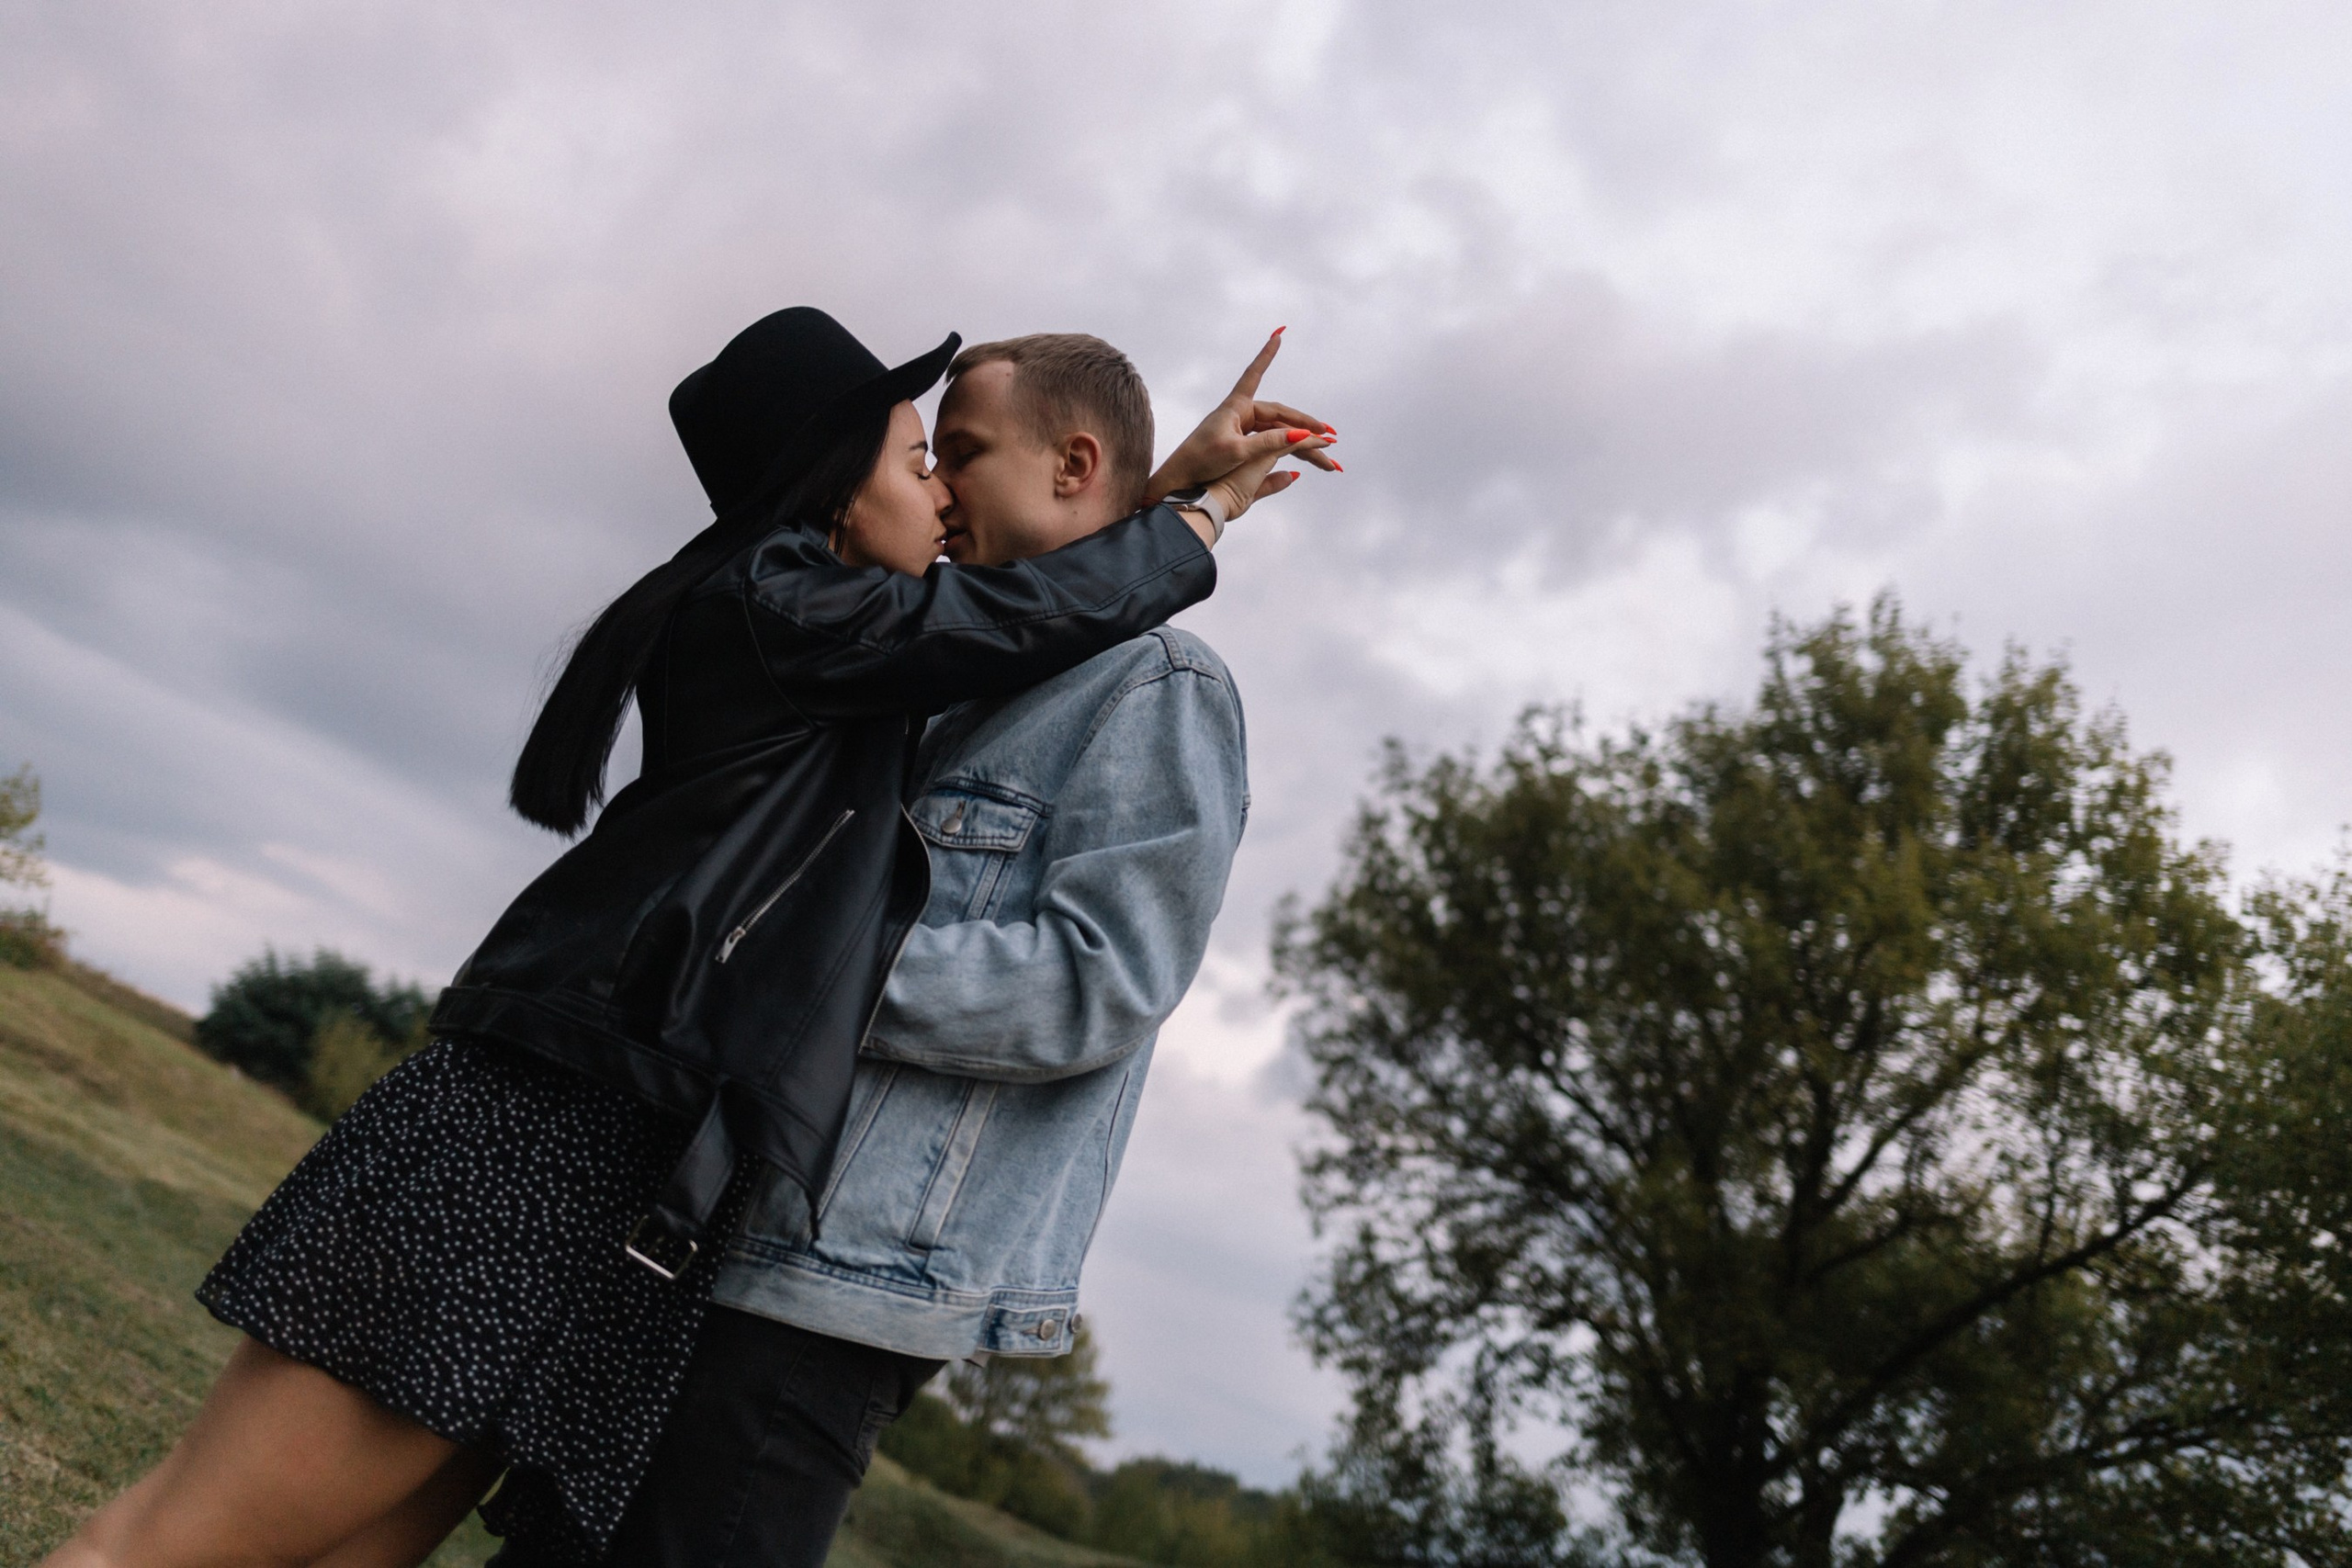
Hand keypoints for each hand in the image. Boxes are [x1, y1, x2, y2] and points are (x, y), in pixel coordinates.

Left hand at [1143, 328, 1339, 505]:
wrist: (1180, 481)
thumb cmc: (1202, 462)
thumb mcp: (1237, 451)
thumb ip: (1269, 443)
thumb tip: (1301, 435)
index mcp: (1235, 408)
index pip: (1254, 375)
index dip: (1266, 355)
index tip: (1278, 335)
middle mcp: (1240, 416)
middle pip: (1280, 416)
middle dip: (1305, 424)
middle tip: (1329, 433)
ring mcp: (1241, 431)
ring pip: (1278, 432)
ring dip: (1301, 440)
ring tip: (1324, 448)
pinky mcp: (1242, 447)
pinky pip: (1272, 444)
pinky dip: (1288, 449)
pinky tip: (1301, 457)